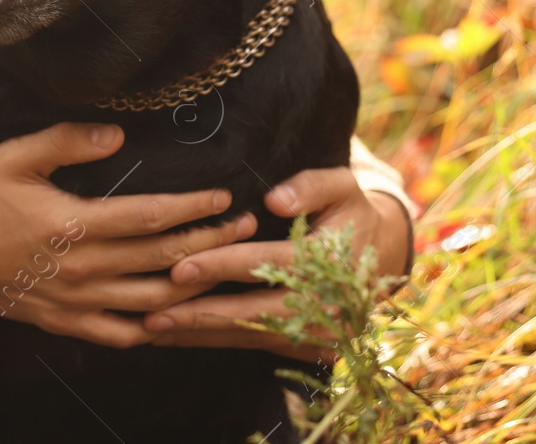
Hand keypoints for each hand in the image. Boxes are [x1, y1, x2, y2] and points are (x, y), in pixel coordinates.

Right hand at [0, 122, 256, 348]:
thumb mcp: (17, 156)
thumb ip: (69, 141)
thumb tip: (117, 134)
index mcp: (75, 223)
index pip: (152, 216)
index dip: (193, 206)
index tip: (224, 196)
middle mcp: (84, 267)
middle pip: (164, 257)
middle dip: (211, 242)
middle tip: (247, 227)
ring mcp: (77, 300)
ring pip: (153, 301)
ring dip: (195, 285)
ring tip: (225, 269)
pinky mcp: (66, 322)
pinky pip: (121, 334)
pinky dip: (154, 329)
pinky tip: (177, 317)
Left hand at [141, 167, 411, 356]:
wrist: (382, 256)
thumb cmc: (347, 212)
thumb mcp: (340, 186)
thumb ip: (310, 187)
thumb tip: (275, 199)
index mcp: (330, 262)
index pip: (268, 265)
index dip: (223, 266)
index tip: (180, 267)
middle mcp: (326, 306)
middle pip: (255, 313)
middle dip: (201, 313)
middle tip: (154, 314)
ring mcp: (320, 334)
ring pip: (252, 336)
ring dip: (201, 335)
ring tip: (153, 329)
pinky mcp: (310, 348)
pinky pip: (257, 346)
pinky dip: (217, 341)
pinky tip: (179, 338)